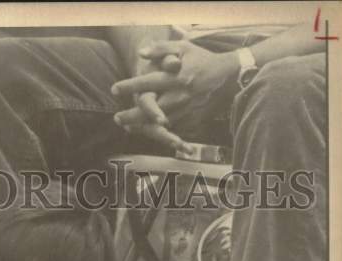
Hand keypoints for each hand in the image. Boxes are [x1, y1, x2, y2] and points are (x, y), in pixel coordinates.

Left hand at [111, 40, 238, 149]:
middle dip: (131, 115)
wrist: (226, 77)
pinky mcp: (191, 120)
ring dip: (141, 127)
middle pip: (150, 109)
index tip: (114, 88)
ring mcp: (185, 110)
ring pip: (159, 124)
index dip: (130, 86)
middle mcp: (179, 95)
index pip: (148, 82)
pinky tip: (145, 132)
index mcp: (175, 76)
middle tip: (116, 118)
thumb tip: (141, 53)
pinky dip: (157, 133)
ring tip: (126, 128)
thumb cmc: (201, 60)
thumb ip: (161, 49)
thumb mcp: (183, 47)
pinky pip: (172, 130)